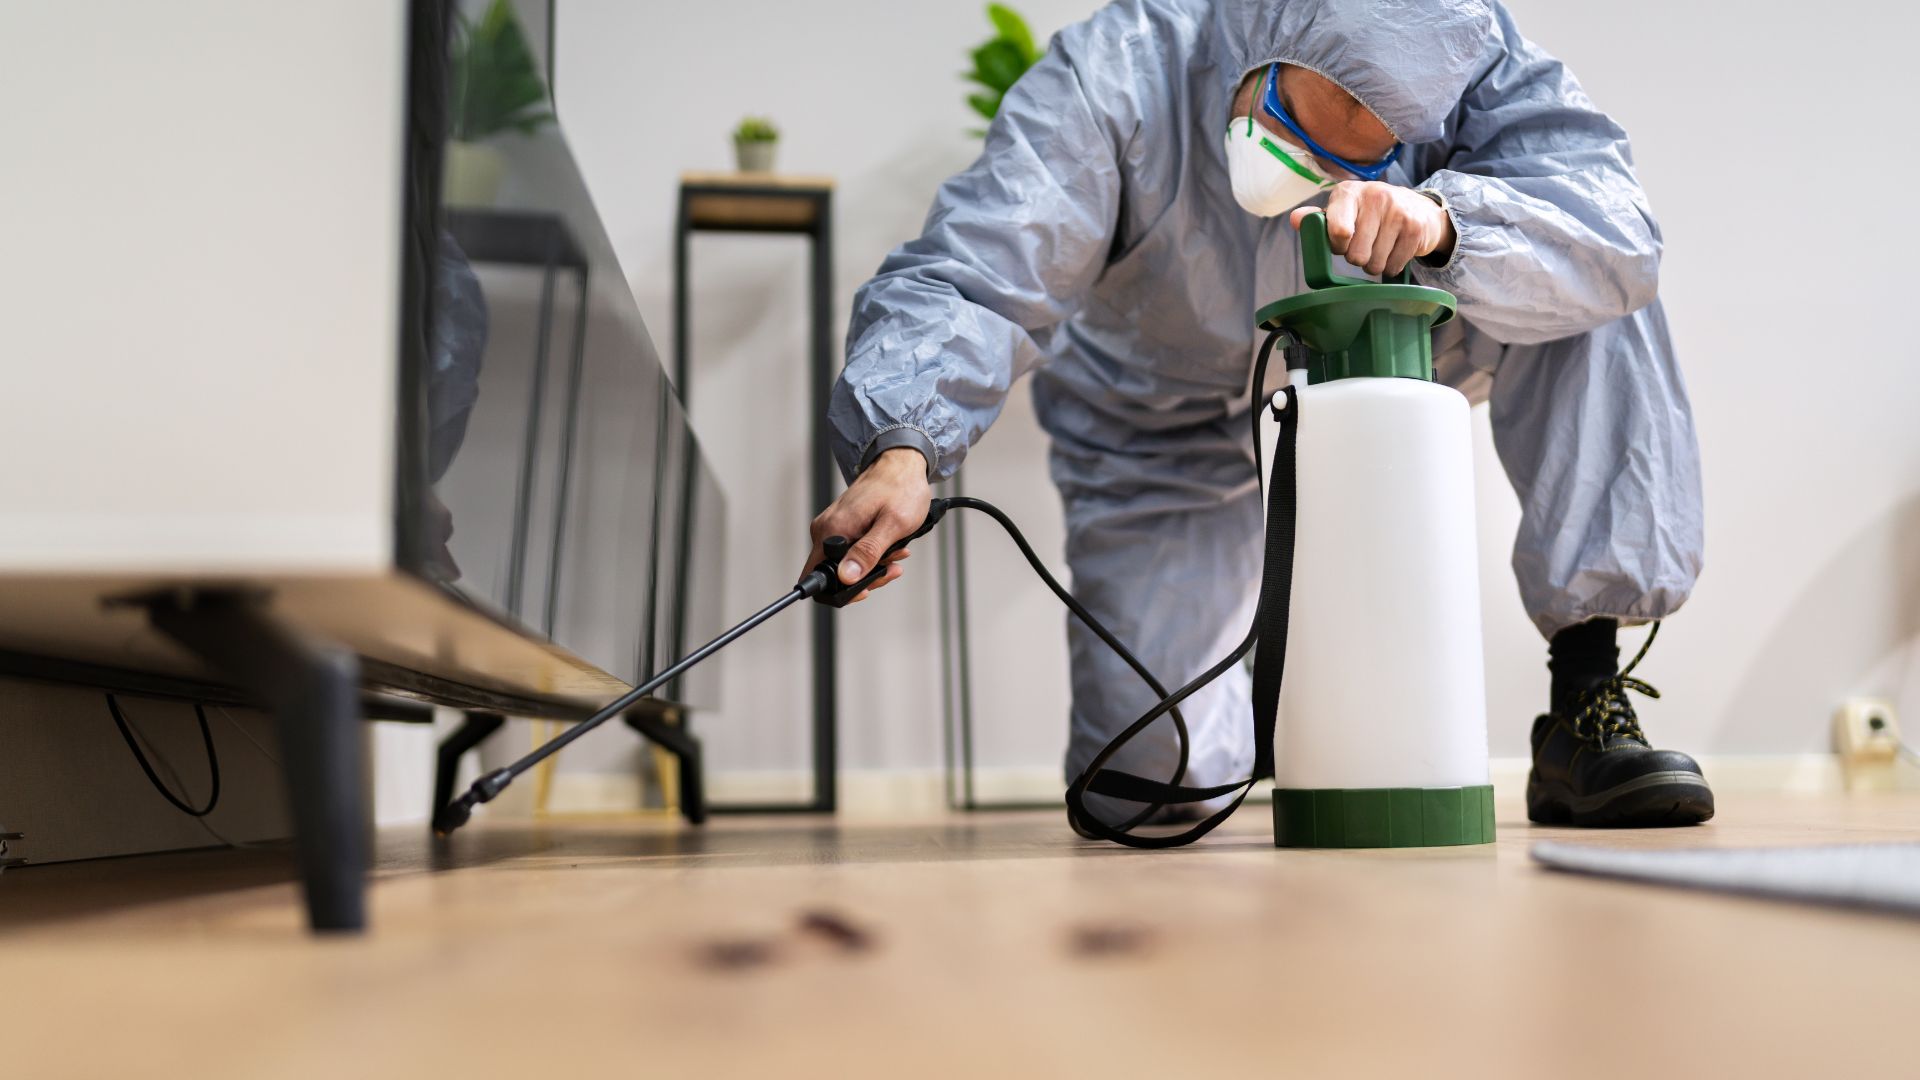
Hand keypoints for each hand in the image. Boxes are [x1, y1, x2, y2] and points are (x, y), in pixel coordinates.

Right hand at [800, 447, 931, 604]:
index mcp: (833, 530)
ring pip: (846, 564)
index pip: (817, 578)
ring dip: (874, 565)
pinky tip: (890, 546)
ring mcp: (833, 526)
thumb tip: (847, 577)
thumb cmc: (901, 488)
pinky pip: (851, 550)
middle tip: (891, 566)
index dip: (842, 591)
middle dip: (867, 577)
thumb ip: (868, 553)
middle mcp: (826, 529)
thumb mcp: (892, 525)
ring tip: (896, 552)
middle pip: (835, 575)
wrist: (901, 464)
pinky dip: (872, 553)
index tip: (867, 588)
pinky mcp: (841, 525)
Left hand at [1290, 182, 1454, 276]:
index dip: (1337, 246)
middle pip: (1356, 255)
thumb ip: (1318, 219)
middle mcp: (1376, 197)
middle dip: (1356, 257)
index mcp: (1349, 192)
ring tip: (1378, 247)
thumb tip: (1295, 220)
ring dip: (1373, 264)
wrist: (1418, 208)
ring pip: (1374, 264)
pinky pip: (1393, 267)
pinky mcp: (1416, 230)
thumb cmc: (1370, 212)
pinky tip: (1393, 250)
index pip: (1339, 231)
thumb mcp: (1343, 209)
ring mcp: (1399, 213)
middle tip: (1363, 245)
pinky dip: (1391, 266)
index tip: (1341, 243)